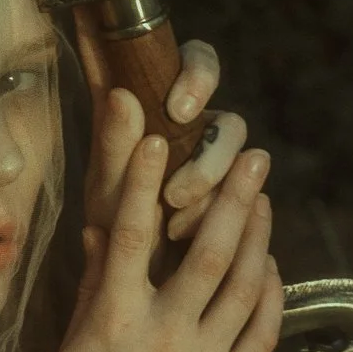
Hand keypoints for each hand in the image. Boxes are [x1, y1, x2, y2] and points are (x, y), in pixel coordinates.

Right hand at [49, 91, 282, 351]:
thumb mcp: (75, 346)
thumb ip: (95, 286)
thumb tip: (102, 228)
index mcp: (114, 321)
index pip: (128, 236)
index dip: (139, 181)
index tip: (154, 137)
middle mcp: (163, 336)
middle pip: (208, 252)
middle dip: (234, 197)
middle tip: (254, 156)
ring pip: (243, 284)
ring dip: (259, 234)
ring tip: (265, 197)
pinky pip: (261, 330)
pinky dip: (269, 291)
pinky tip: (269, 264)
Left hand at [74, 20, 252, 242]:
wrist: (130, 288)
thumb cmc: (111, 227)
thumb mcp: (104, 189)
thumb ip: (111, 144)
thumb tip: (121, 95)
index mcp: (161, 106)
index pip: (197, 63)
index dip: (200, 76)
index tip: (180, 108)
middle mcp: (196, 130)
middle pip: (228, 117)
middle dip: (211, 153)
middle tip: (179, 185)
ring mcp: (217, 165)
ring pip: (240, 157)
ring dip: (212, 185)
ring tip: (176, 221)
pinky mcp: (235, 200)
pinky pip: (247, 199)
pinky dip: (220, 216)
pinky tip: (187, 237)